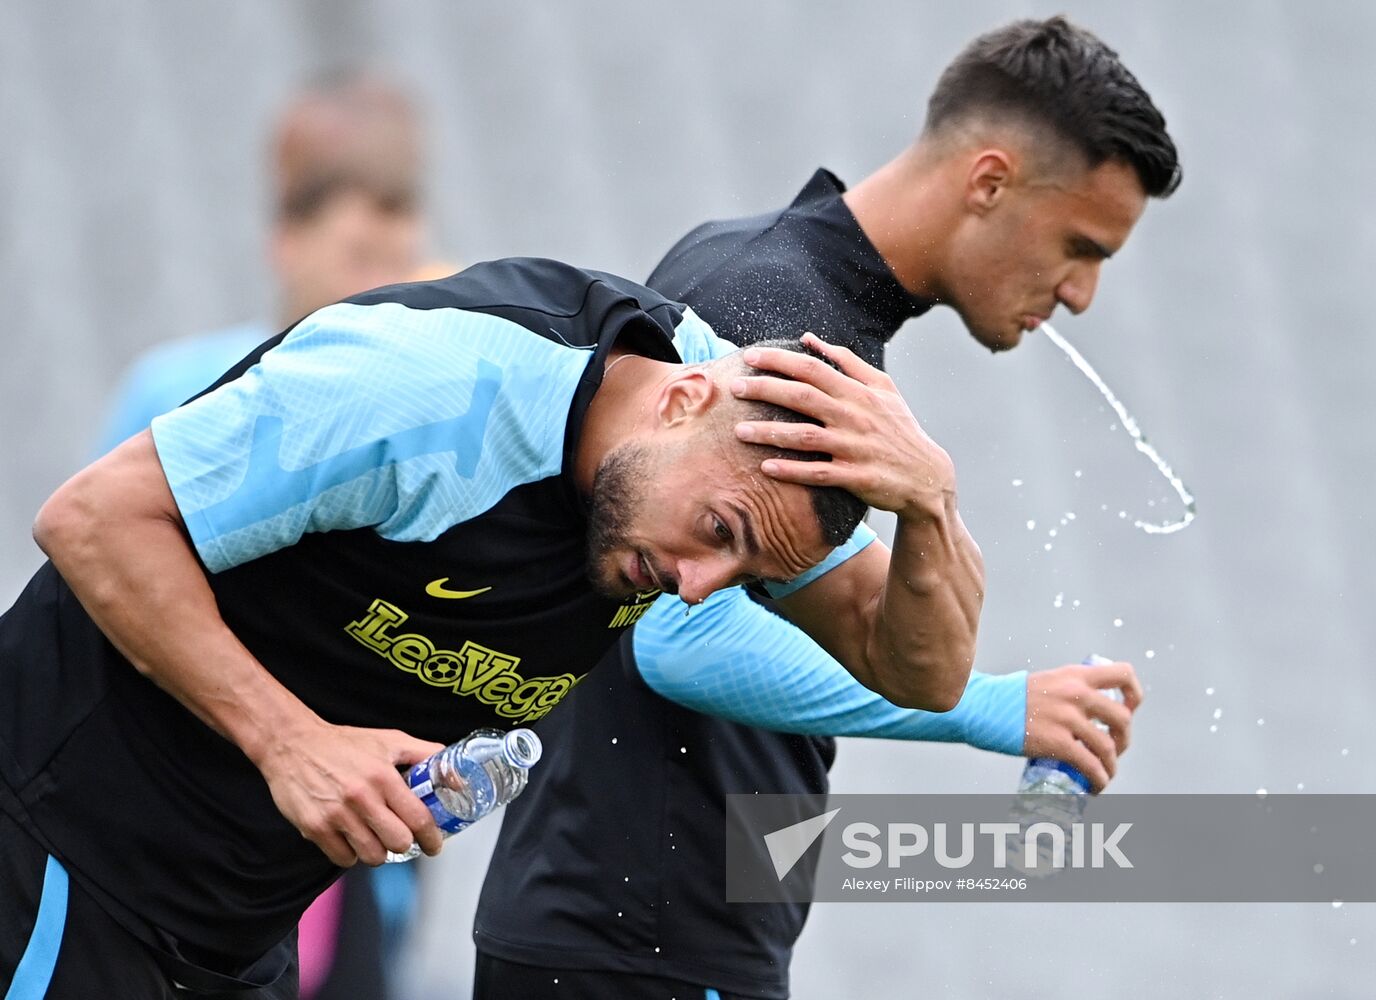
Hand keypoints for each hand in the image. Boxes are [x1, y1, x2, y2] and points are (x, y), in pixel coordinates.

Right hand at [255, 719, 445, 866]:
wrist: (292, 745)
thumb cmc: (344, 743)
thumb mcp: (389, 740)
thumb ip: (424, 754)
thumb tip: (455, 771)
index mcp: (383, 776)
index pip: (418, 819)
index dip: (432, 838)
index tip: (435, 845)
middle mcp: (361, 798)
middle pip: (397, 843)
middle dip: (404, 844)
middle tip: (401, 838)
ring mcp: (336, 815)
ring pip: (371, 856)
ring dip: (378, 852)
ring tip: (375, 837)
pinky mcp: (314, 828)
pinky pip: (343, 859)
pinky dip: (351, 855)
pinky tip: (352, 838)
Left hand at [730, 332, 955, 517]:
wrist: (926, 476)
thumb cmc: (899, 428)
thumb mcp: (883, 388)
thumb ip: (847, 361)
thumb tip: (809, 338)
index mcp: (858, 392)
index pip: (812, 369)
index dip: (779, 361)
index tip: (750, 357)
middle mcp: (855, 416)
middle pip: (802, 397)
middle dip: (765, 390)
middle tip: (734, 387)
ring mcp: (854, 448)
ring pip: (805, 437)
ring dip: (769, 434)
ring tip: (738, 432)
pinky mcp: (856, 477)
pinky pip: (818, 473)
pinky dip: (792, 470)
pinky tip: (766, 467)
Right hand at [1023, 661, 1143, 792]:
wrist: (984, 707)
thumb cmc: (1012, 697)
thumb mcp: (1048, 681)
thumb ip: (1070, 690)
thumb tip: (1090, 708)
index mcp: (1076, 675)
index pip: (1123, 674)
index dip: (1134, 694)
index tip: (1130, 708)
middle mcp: (1076, 694)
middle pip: (1122, 718)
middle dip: (1124, 738)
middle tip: (1114, 748)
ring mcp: (1067, 718)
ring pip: (1108, 746)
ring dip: (1112, 765)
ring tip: (1105, 774)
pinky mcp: (1057, 742)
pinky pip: (1090, 765)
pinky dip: (1100, 779)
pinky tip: (1096, 786)